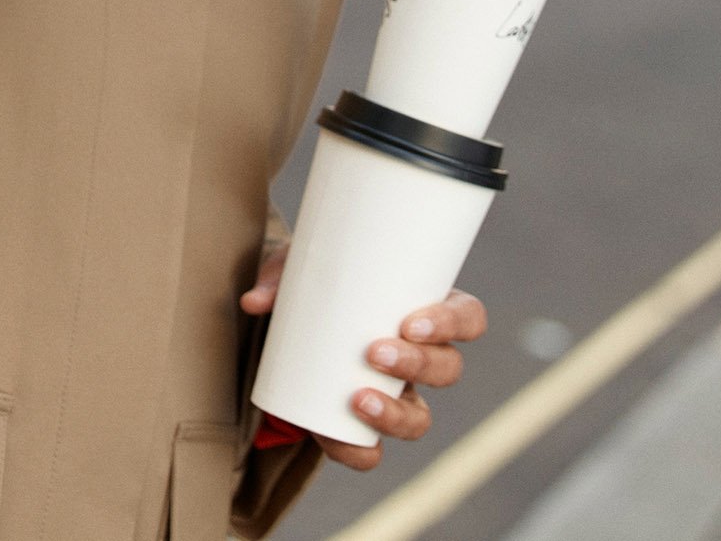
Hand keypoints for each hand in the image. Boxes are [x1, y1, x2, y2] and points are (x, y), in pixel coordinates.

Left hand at [239, 245, 487, 471]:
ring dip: (394, 414)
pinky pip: (373, 451)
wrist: (291, 321)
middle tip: (375, 351)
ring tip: (358, 399)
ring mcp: (397, 394)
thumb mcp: (300, 269)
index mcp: (423, 307)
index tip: (412, 322)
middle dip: (417, 364)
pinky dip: (357, 451)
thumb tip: (253, 301)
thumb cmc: (314, 280)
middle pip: (446, 369)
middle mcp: (420, 355)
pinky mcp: (365, 424)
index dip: (452, 323)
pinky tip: (331, 437)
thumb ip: (277, 280)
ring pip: (420, 417)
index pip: (467, 317)